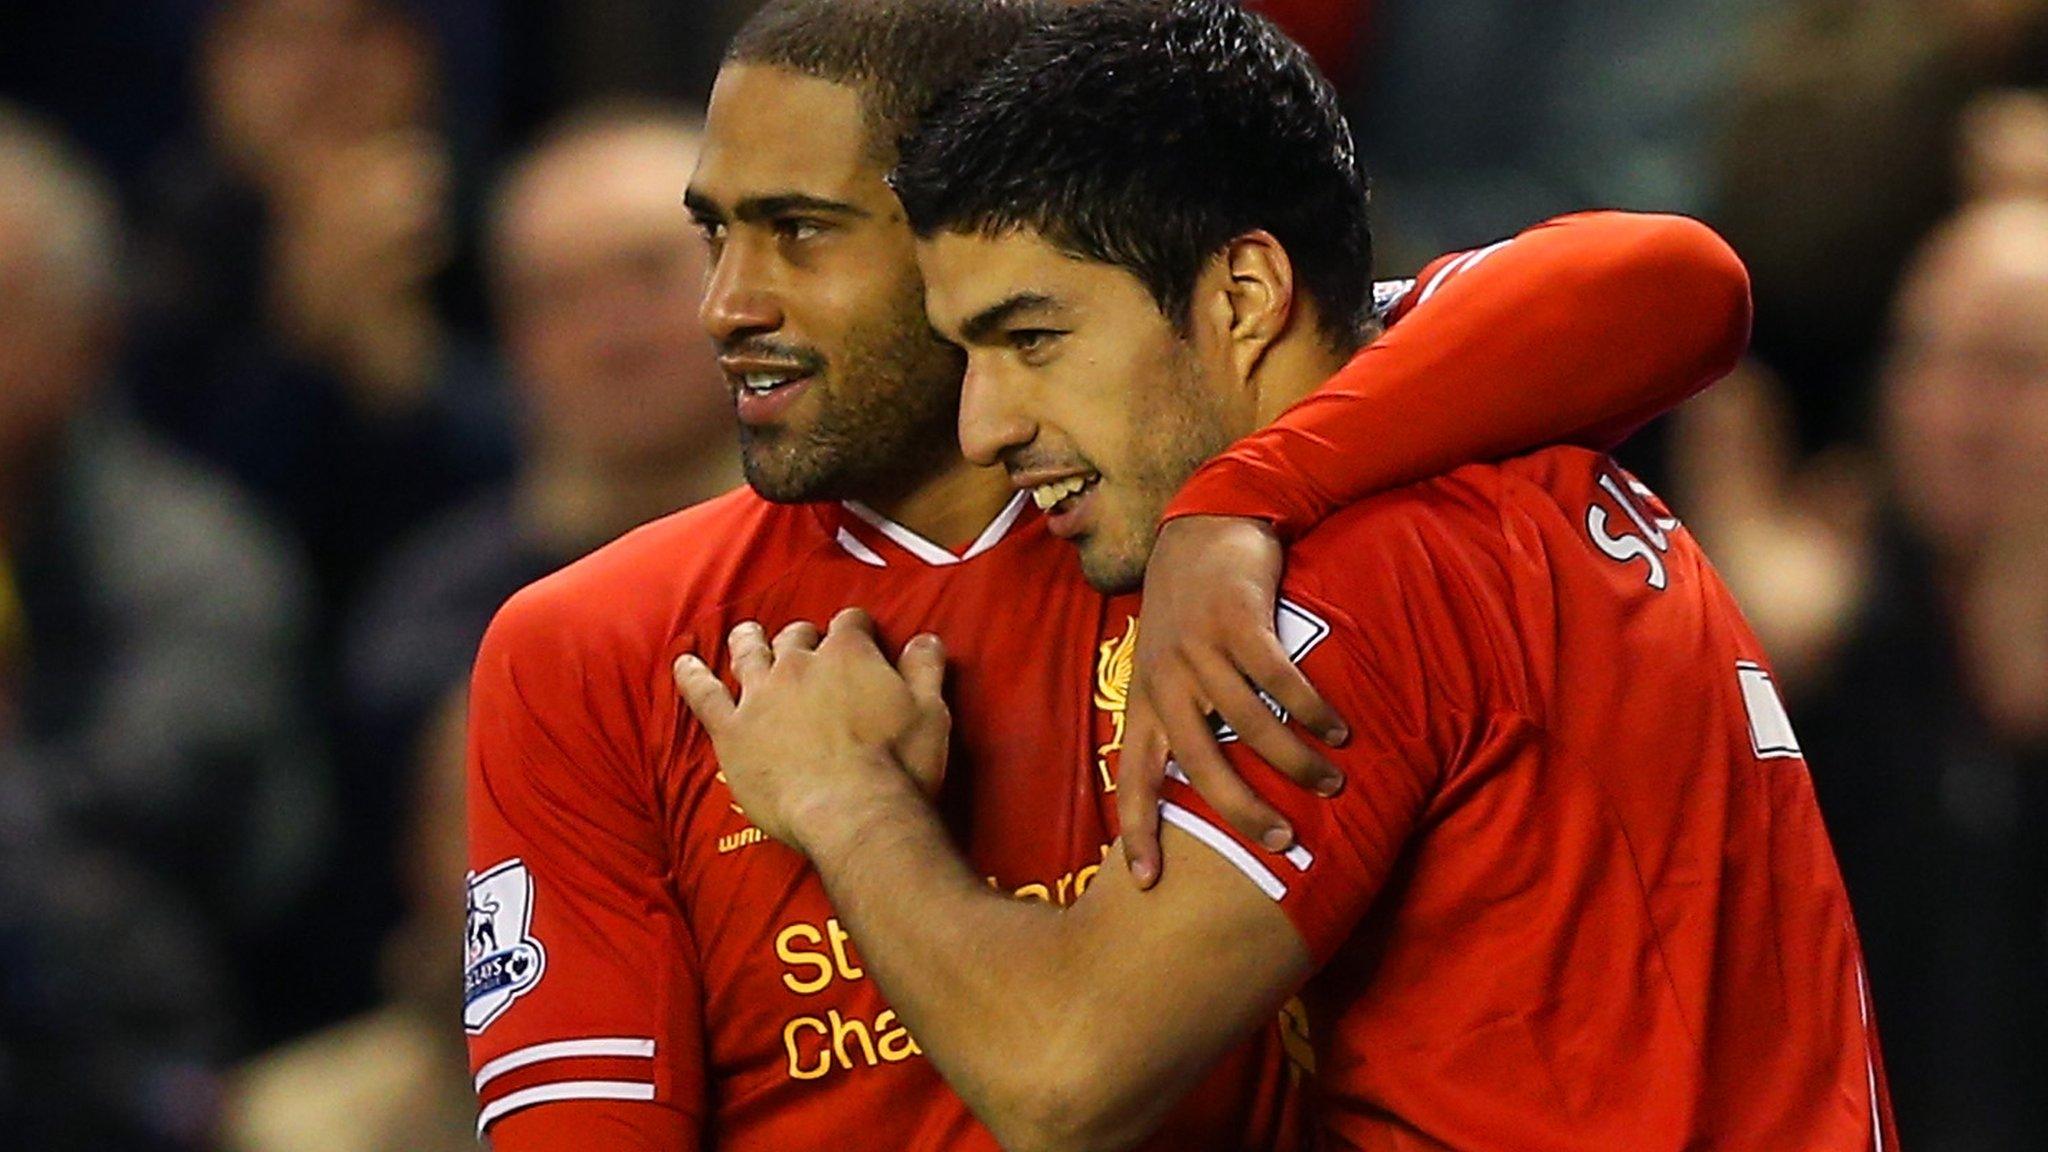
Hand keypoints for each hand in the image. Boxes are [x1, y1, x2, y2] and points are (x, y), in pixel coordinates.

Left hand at [674, 609, 951, 853]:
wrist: (854, 814)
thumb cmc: (899, 766)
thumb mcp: (932, 712)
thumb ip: (925, 668)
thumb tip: (924, 638)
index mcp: (848, 654)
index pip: (849, 624)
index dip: (856, 629)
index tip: (861, 637)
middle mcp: (798, 664)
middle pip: (796, 637)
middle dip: (802, 639)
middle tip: (807, 648)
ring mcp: (760, 695)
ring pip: (748, 653)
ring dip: (748, 640)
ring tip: (745, 633)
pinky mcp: (732, 730)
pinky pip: (703, 694)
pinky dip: (691, 676)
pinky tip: (682, 663)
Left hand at [1119, 516, 1347, 888]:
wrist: (1201, 525)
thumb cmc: (1187, 607)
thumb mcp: (1163, 663)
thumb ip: (1180, 716)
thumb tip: (1207, 784)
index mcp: (1146, 699)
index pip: (1135, 776)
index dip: (1137, 830)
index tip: (1147, 884)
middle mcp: (1166, 679)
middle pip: (1199, 762)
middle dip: (1240, 810)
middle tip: (1282, 842)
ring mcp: (1200, 649)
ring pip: (1247, 723)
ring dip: (1293, 760)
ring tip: (1331, 784)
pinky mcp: (1237, 620)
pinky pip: (1277, 677)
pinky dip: (1310, 708)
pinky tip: (1339, 728)